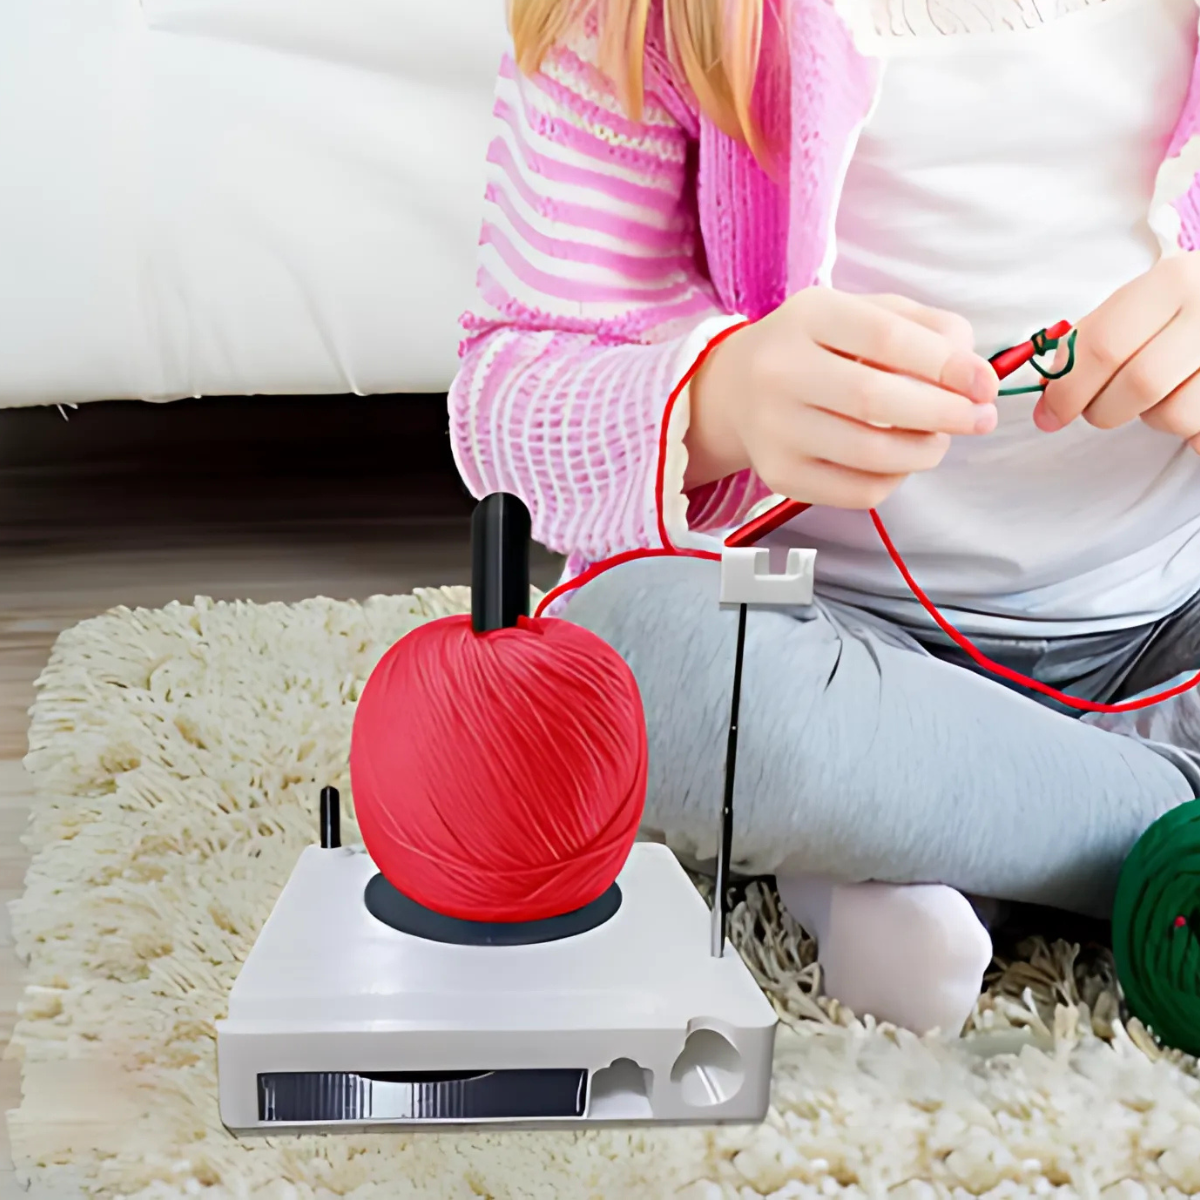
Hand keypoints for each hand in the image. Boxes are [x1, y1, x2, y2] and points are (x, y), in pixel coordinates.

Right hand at [685, 288, 998, 508]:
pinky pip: (857, 491)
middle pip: (874, 399)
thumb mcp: (865, 314)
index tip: (985, 383)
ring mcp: (774, 428)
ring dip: (924, 452)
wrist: (737, 389)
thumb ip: (927, 328)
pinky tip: (898, 461)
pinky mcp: (779, 475)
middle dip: (944, 413)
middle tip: (980, 418)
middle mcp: (779, 371)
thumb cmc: (818, 348)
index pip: (884, 338)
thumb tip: (972, 373)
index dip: (945, 364)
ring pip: (869, 454)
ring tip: (939, 439)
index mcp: (807, 316)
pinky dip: (895, 480)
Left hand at [1034, 253, 1199, 447]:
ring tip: (1163, 394)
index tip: (1049, 415)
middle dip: (1103, 410)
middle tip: (1098, 410)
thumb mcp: (1141, 300)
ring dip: (1154, 418)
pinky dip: (1192, 432)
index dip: (1067, 390)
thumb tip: (1048, 392)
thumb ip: (1091, 339)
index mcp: (1174, 282)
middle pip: (1139, 385)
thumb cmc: (1184, 305)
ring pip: (1175, 415)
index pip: (1104, 346)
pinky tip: (1193, 403)